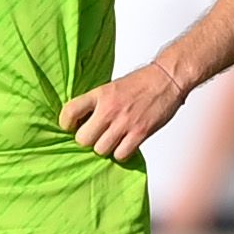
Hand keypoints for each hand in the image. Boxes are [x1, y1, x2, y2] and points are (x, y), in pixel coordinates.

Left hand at [60, 61, 187, 162]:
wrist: (167, 79)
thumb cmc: (141, 83)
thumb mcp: (112, 87)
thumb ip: (96, 103)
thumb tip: (81, 121)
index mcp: (100, 94)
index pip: (69, 112)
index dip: (66, 123)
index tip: (71, 126)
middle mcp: (109, 109)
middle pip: (83, 139)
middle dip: (88, 140)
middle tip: (95, 136)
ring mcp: (124, 122)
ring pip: (101, 150)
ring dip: (105, 148)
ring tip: (112, 140)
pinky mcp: (140, 133)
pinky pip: (121, 154)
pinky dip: (122, 153)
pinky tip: (125, 144)